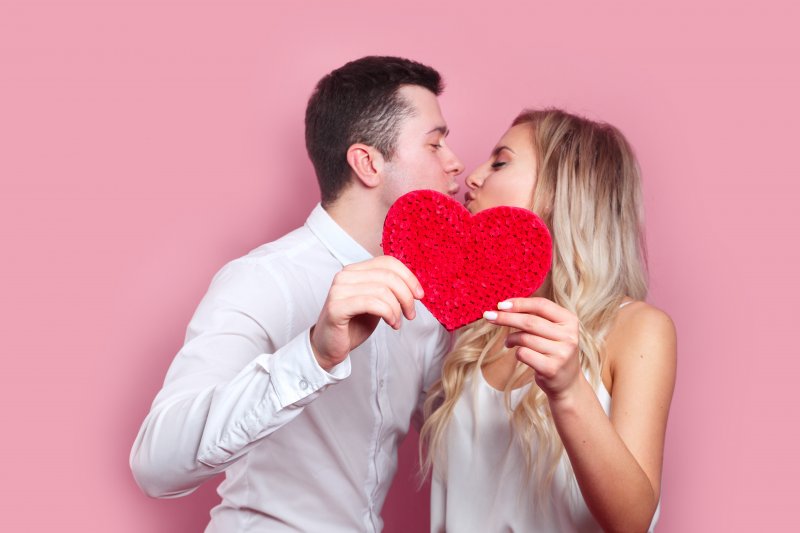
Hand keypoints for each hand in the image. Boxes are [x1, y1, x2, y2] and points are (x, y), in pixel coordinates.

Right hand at [310, 255, 423, 370]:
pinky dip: (388, 313)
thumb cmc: (353, 325)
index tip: (419, 295)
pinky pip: (371, 303)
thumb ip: (389, 289)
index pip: (388, 262)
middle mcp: (345, 275)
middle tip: (411, 314)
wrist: (329, 347)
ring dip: (397, 309)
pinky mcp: (336, 307)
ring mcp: (338, 290)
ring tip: (397, 322)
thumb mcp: (376, 302)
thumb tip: (415, 286)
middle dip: (406, 296)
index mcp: (355, 270)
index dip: (408, 277)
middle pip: (388, 276)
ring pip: (382, 290)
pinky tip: (391, 323)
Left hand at [484, 297, 582, 401]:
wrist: (567, 382)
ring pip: (524, 338)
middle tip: (489, 316)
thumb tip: (505, 306)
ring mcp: (561, 353)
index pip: (541, 305)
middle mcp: (569, 336)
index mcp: (570, 321)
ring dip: (510, 338)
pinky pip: (524, 354)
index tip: (500, 304)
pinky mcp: (551, 368)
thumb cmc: (553, 350)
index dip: (519, 303)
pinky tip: (518, 353)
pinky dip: (516, 352)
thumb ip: (537, 316)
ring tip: (508, 342)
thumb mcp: (553, 330)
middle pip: (530, 321)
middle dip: (506, 318)